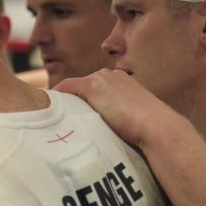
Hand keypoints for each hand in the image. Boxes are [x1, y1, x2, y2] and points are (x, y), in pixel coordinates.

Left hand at [54, 69, 182, 147]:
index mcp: (124, 80)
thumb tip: (118, 130)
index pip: (98, 86)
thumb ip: (124, 116)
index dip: (85, 99)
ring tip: (53, 114)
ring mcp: (102, 79)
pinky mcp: (92, 86)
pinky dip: (57, 95)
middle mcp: (112, 75)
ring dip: (65, 100)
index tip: (75, 111)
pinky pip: (66, 87)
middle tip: (60, 115)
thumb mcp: (136, 117)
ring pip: (74, 87)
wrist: (157, 127)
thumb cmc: (151, 130)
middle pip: (84, 85)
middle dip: (73, 99)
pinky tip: (48, 106)